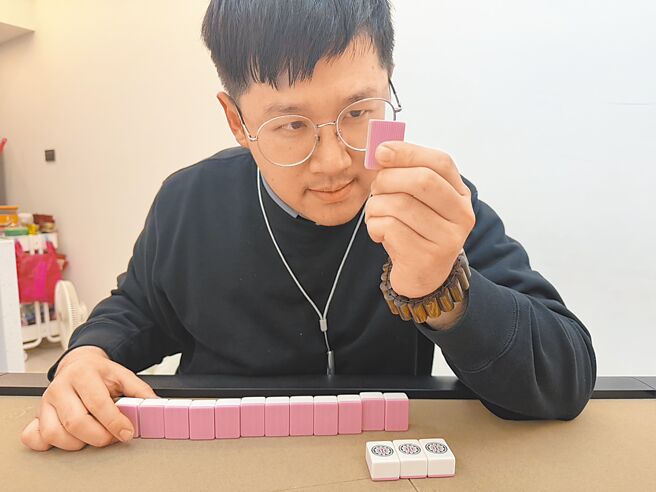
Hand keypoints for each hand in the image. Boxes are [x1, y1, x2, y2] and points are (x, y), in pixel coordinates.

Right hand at [21, 346, 156, 451]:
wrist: (79, 364)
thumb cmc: (100, 373)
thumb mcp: (123, 375)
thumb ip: (140, 391)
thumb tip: (155, 406)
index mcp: (83, 374)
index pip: (98, 404)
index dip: (114, 422)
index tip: (127, 432)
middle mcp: (61, 387)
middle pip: (76, 422)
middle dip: (99, 436)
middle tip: (112, 437)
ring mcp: (46, 402)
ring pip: (55, 434)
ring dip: (77, 443)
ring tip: (93, 435)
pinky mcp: (37, 414)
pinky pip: (34, 437)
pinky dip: (49, 444)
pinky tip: (67, 438)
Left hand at [365, 141, 474, 298]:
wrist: (420, 276)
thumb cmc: (414, 230)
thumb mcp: (415, 200)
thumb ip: (404, 174)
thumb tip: (381, 151)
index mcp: (460, 194)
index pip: (440, 162)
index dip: (408, 152)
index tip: (381, 152)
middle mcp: (461, 215)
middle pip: (422, 181)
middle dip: (388, 179)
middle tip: (375, 188)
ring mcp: (448, 238)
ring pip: (400, 205)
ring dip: (376, 206)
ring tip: (375, 215)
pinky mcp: (427, 258)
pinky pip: (390, 228)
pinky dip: (375, 226)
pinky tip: (378, 234)